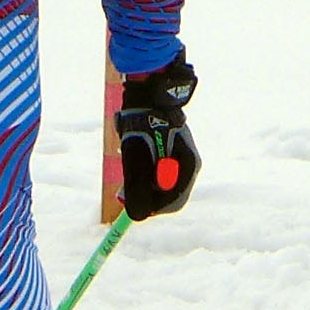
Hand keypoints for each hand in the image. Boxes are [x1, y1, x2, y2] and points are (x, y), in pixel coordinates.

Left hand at [115, 54, 199, 219]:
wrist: (147, 91)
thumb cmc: (143, 126)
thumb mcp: (136, 162)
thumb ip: (137, 190)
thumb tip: (135, 217)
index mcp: (187, 168)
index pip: (173, 203)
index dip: (152, 209)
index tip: (131, 208)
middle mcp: (187, 163)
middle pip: (166, 192)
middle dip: (145, 195)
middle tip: (121, 192)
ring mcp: (180, 153)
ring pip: (159, 179)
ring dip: (142, 179)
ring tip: (128, 161)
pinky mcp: (170, 144)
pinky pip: (157, 166)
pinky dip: (143, 167)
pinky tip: (132, 150)